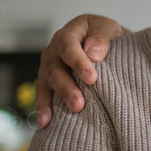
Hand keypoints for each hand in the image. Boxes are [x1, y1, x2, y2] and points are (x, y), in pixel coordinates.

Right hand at [35, 14, 125, 128]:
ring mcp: (49, 68)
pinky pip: (43, 96)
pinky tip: (45, 124)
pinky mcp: (49, 83)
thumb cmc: (105, 36)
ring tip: (67, 115)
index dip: (78, 63)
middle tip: (79, 105)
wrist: (104, 44)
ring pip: (47, 84)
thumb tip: (94, 54)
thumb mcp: (108, 27)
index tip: (92, 78)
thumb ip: (102, 35)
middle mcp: (53, 51)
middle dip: (67, 88)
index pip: (68, 47)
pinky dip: (43, 109)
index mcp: (68, 35)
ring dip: (55, 102)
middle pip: (55, 69)